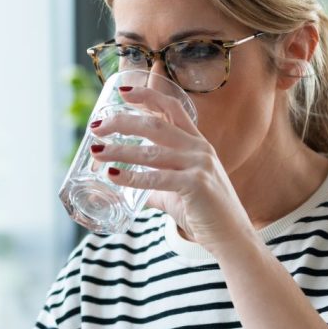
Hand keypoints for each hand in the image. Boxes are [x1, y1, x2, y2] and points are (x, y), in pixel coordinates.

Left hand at [90, 87, 256, 253]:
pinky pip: (157, 178)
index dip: (147, 95)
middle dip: (123, 122)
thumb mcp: (178, 191)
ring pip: (152, 151)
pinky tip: (113, 175)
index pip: (172, 107)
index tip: (122, 92)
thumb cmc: (205, 213)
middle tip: (97, 126)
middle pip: (155, 125)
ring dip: (120, 150)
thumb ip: (155, 185)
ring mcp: (200, 165)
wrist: (231, 236)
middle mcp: (200, 149)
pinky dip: (132, 177)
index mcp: (197, 143)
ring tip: (97, 151)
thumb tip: (128, 186)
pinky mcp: (196, 185)